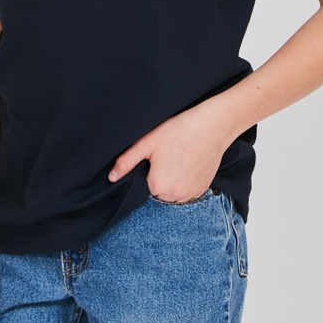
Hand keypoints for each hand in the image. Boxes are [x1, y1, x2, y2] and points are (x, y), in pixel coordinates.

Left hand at [108, 103, 228, 202]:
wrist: (211, 126)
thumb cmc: (178, 131)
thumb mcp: (147, 143)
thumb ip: (126, 162)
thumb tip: (111, 177)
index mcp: (158, 186)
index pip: (145, 182)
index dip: (151, 167)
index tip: (160, 154)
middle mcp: (174, 196)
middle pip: (159, 189)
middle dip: (161, 175)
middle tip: (170, 153)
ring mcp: (191, 194)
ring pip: (173, 191)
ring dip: (174, 180)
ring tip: (181, 157)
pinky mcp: (203, 190)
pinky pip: (188, 190)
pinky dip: (187, 180)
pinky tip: (190, 162)